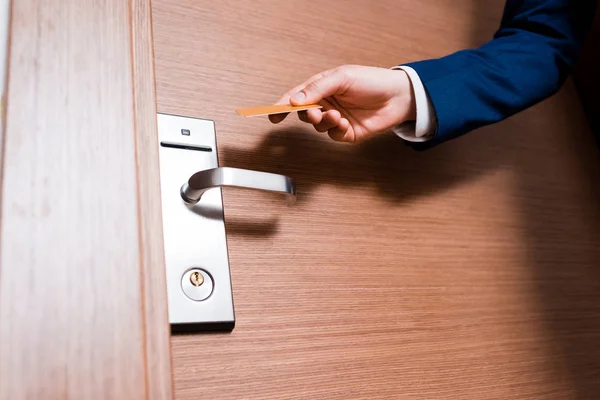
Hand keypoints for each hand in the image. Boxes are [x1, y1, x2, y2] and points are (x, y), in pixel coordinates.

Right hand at [269, 65, 415, 142]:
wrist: (398, 96)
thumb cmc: (372, 80)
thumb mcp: (342, 77)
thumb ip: (317, 88)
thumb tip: (295, 98)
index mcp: (322, 87)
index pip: (296, 97)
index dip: (281, 105)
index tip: (271, 114)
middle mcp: (326, 103)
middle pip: (305, 114)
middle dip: (308, 115)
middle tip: (315, 112)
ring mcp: (336, 119)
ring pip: (318, 126)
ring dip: (324, 122)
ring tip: (337, 115)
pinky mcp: (346, 133)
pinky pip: (333, 136)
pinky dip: (336, 130)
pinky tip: (345, 123)